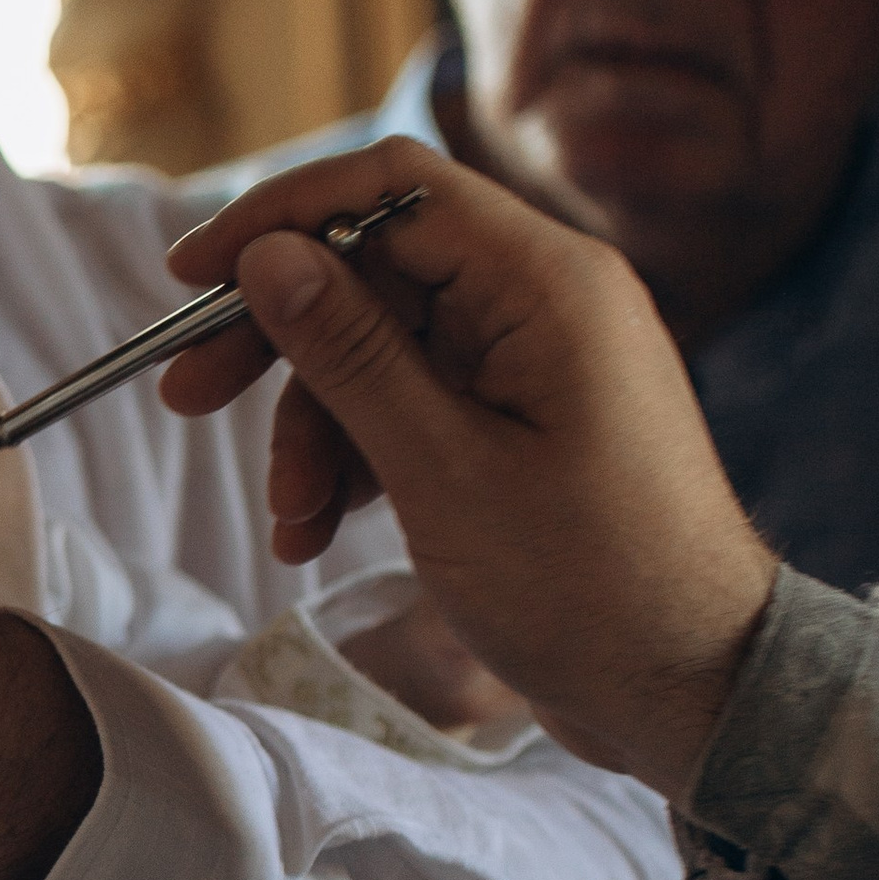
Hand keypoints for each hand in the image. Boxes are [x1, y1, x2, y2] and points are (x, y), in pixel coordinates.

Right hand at [157, 141, 776, 795]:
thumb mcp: (442, 469)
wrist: (692, 691)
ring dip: (314, 426)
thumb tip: (267, 255)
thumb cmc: (590, 586)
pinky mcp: (527, 422)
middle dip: (279, 338)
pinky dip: (360, 457)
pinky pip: (417, 403)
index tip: (189, 275)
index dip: (279, 218)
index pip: (390, 188)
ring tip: (290, 520)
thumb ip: (350, 352)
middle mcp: (548, 301)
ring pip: (383, 348)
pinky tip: (321, 531)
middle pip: (375, 270)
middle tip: (186, 396)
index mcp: (549, 282)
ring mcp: (539, 363)